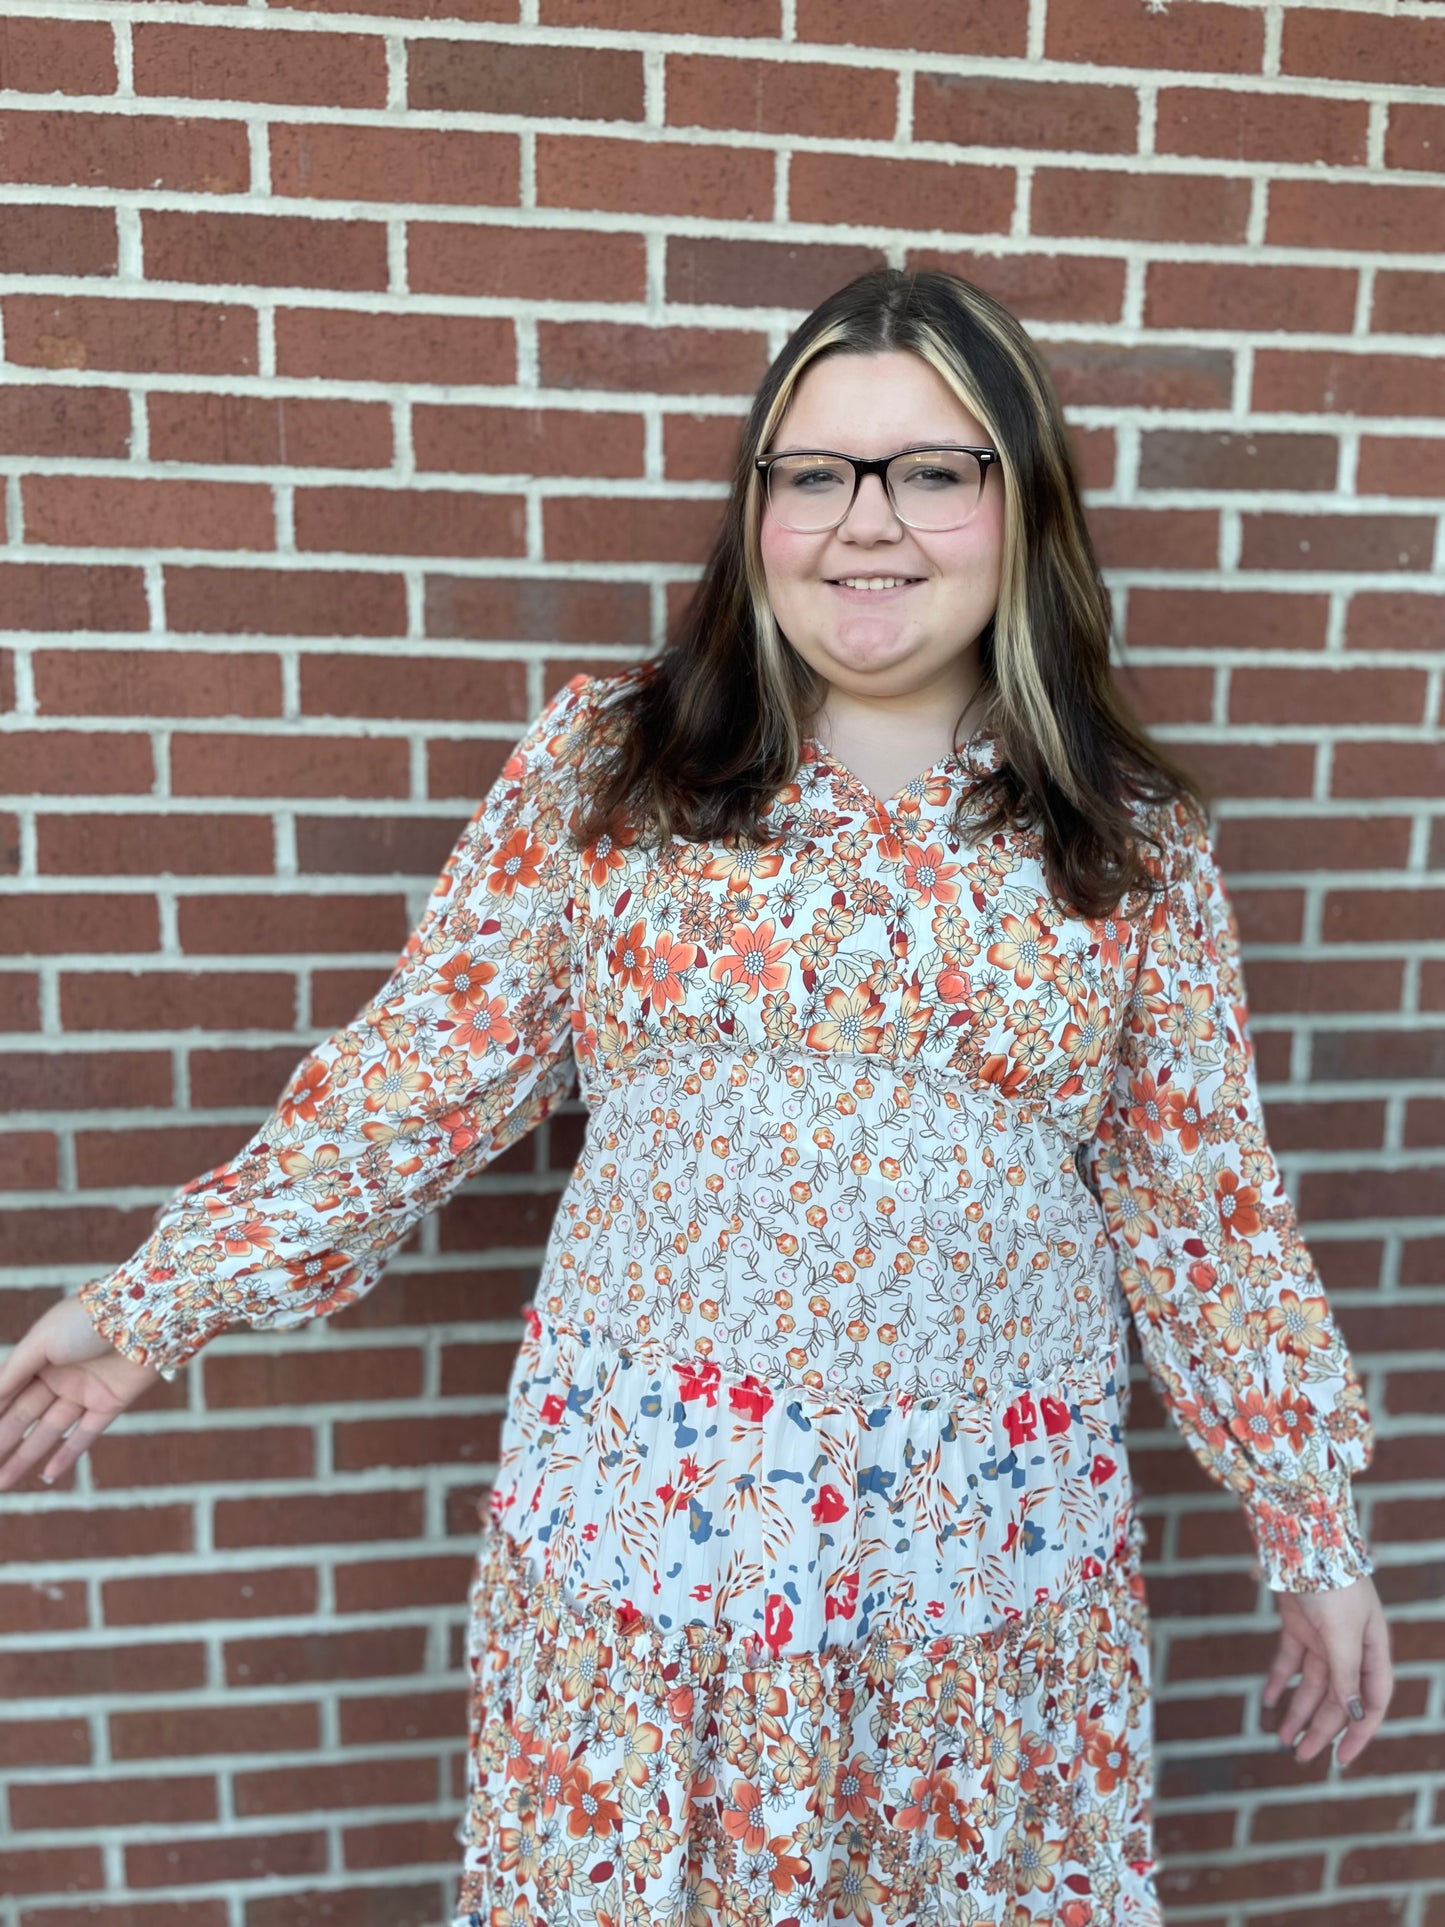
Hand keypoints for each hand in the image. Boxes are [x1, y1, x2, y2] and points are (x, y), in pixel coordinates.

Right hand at [0, 1292, 163, 1490]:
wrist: (143, 1317)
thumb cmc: (87, 1320)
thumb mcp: (42, 1340)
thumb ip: (14, 1371)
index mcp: (39, 1356)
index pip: (7, 1393)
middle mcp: (59, 1375)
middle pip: (23, 1415)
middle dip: (2, 1441)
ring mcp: (84, 1391)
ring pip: (48, 1430)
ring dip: (25, 1456)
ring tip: (2, 1482)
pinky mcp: (110, 1404)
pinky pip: (85, 1435)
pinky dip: (68, 1455)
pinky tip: (47, 1475)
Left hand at [1264, 1574, 1392, 1767]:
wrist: (1302, 1540)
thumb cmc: (1333, 1585)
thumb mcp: (1343, 1635)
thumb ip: (1347, 1674)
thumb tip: (1354, 1713)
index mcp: (1373, 1651)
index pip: (1371, 1702)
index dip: (1358, 1733)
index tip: (1340, 1760)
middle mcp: (1351, 1647)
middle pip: (1338, 1698)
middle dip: (1320, 1729)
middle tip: (1300, 1756)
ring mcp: (1323, 1636)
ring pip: (1312, 1684)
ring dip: (1297, 1711)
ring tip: (1281, 1739)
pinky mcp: (1297, 1624)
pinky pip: (1288, 1660)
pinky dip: (1278, 1680)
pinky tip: (1267, 1701)